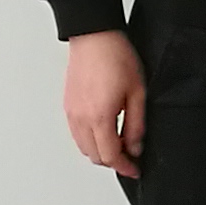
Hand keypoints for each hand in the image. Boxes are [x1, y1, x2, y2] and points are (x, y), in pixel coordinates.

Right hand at [62, 29, 144, 176]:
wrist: (94, 36)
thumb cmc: (115, 57)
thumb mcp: (137, 92)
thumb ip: (136, 124)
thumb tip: (135, 147)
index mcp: (99, 117)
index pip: (110, 156)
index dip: (124, 167)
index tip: (134, 169)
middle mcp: (81, 119)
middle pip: (94, 156)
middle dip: (113, 161)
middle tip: (130, 155)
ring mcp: (71, 112)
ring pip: (83, 147)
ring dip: (100, 151)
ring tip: (119, 142)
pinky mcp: (67, 105)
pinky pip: (76, 134)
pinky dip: (90, 140)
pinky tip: (104, 131)